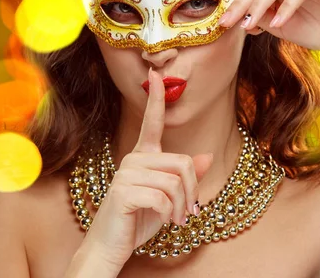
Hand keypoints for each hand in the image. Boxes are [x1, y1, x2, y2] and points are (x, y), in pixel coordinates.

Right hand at [82, 67, 213, 268]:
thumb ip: (186, 177)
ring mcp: (126, 174)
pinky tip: (164, 221)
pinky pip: (162, 197)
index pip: (152, 122)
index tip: (156, 74)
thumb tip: (207, 156)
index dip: (156, 98)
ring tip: (176, 220)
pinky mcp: (123, 191)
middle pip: (182, 163)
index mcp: (143, 157)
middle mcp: (133, 160)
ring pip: (175, 182)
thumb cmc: (139, 219)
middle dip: (192, 192)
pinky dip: (169, 214)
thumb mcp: (169, 198)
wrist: (111, 246)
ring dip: (182, 206)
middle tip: (188, 213)